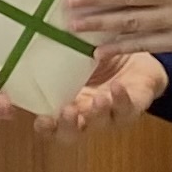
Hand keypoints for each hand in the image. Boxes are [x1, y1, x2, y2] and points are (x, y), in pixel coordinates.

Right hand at [41, 51, 167, 137]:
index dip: (45, 126)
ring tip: (98, 98)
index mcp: (66, 103)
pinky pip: (125, 109)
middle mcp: (85, 115)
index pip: (50, 124)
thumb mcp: (76, 54)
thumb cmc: (99, 55)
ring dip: (97, 113)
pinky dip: (120, 99)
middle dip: (68, 126)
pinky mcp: (132, 109)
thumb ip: (59, 55)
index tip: (41, 119)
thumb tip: (37, 38)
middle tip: (67, 111)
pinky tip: (117, 87)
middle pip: (71, 133)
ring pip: (100, 123)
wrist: (134, 53)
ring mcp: (109, 115)